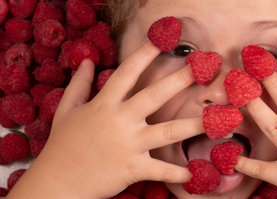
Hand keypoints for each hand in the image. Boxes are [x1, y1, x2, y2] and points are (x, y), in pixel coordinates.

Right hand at [7, 42, 201, 198]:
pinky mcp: (132, 167)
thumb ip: (78, 85)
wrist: (57, 181)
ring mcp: (128, 144)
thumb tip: (86, 61)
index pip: (127, 72)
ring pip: (168, 132)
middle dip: (180, 80)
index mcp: (104, 104)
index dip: (145, 54)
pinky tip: (192, 173)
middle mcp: (120, 120)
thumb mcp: (66, 110)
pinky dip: (176, 172)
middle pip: (155, 95)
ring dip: (194, 125)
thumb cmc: (63, 145)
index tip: (163, 40)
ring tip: (217, 120)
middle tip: (202, 68)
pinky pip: (160, 169)